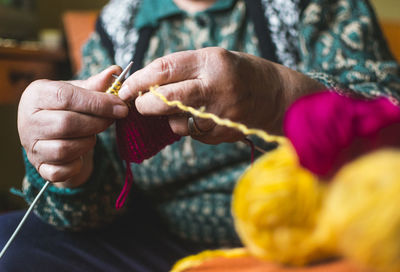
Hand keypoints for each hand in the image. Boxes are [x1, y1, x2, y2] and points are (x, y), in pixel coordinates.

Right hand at [18, 66, 128, 186]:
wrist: (51, 134)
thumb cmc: (67, 108)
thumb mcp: (80, 91)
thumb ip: (97, 84)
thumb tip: (116, 71)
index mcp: (36, 95)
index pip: (67, 97)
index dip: (98, 103)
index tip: (121, 107)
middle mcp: (28, 121)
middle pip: (67, 124)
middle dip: (97, 123)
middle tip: (113, 119)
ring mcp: (32, 147)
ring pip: (65, 149)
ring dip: (88, 142)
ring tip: (94, 133)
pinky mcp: (40, 168)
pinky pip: (61, 171)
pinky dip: (77, 164)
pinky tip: (82, 152)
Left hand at [119, 47, 323, 143]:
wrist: (277, 97)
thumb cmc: (241, 73)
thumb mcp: (214, 59)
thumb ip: (183, 69)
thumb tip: (147, 82)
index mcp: (211, 62)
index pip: (164, 69)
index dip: (138, 79)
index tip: (125, 87)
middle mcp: (215, 88)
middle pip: (164, 99)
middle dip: (144, 103)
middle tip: (138, 103)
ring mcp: (219, 114)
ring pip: (175, 121)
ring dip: (166, 117)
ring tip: (177, 108)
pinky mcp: (221, 133)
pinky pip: (191, 133)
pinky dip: (187, 126)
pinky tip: (200, 117)